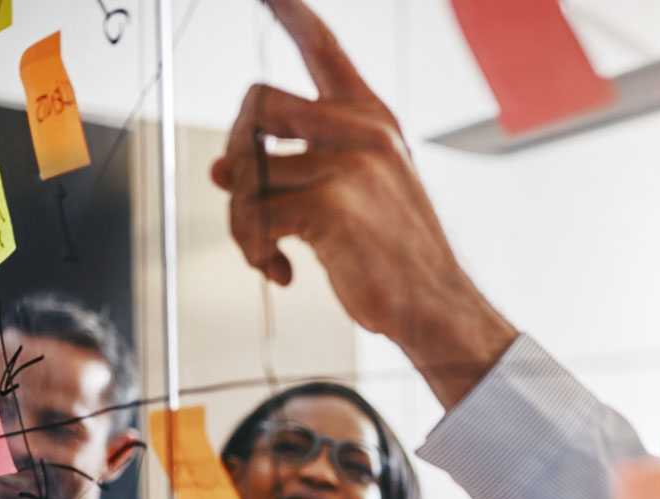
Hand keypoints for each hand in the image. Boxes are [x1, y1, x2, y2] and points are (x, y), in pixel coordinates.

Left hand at [208, 0, 515, 407]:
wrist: (438, 308)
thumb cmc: (397, 259)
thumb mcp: (355, 197)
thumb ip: (297, 170)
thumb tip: (221, 170)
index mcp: (373, 121)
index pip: (325, 50)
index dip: (292, 12)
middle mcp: (364, 130)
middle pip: (257, 103)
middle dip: (236, 155)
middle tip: (244, 201)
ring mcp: (351, 162)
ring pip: (247, 171)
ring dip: (243, 223)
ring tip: (269, 251)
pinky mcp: (332, 201)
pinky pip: (254, 215)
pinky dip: (256, 251)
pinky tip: (283, 271)